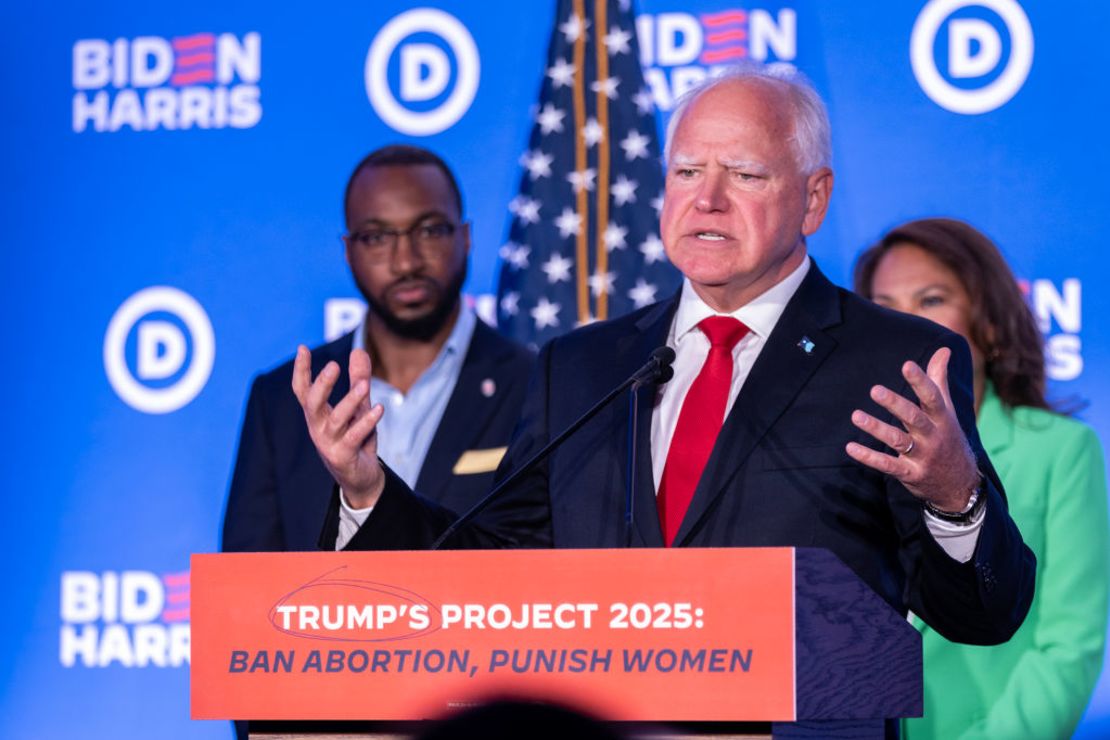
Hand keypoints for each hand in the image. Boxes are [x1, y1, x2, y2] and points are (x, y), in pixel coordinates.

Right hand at [291, 345, 384, 508]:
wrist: (361, 478)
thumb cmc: (355, 439)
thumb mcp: (358, 407)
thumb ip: (358, 380)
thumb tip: (358, 350)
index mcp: (317, 415)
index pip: (303, 390)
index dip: (301, 370)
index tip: (302, 348)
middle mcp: (318, 427)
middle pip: (313, 404)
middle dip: (322, 385)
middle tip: (334, 365)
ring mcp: (329, 443)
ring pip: (336, 420)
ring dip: (350, 401)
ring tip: (364, 385)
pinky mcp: (343, 456)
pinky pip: (354, 437)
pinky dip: (367, 422)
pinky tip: (379, 408)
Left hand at [845, 347, 978, 511]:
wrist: (960, 484)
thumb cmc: (948, 438)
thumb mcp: (947, 410)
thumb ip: (939, 380)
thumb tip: (944, 349)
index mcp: (942, 419)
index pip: (933, 397)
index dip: (921, 381)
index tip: (906, 365)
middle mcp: (933, 437)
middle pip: (914, 418)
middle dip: (895, 404)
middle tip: (874, 390)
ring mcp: (922, 456)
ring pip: (898, 441)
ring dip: (876, 428)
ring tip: (856, 416)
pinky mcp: (910, 474)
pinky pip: (887, 466)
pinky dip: (869, 457)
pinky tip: (850, 447)